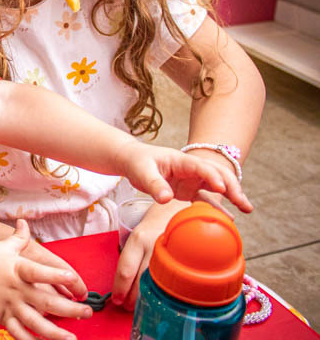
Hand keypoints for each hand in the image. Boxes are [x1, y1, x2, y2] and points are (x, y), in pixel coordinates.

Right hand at [0, 220, 91, 339]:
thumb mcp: (3, 247)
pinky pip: (19, 334)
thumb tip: (24, 221)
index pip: (39, 272)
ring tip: (73, 338)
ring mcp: (11, 307)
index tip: (74, 280)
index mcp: (18, 270)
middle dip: (69, 309)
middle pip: (45, 302)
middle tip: (87, 312)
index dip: (56, 276)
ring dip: (55, 333)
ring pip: (35, 323)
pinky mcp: (5, 319)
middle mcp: (17, 290)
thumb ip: (19, 237)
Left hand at [110, 200, 186, 309]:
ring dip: (145, 299)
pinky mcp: (183, 259)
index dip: (119, 289)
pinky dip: (163, 293)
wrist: (181, 207)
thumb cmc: (157, 222)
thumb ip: (133, 254)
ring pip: (155, 285)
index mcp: (138, 239)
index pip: (125, 270)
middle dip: (130, 298)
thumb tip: (125, 280)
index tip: (116, 299)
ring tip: (140, 305)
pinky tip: (160, 298)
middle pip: (139, 281)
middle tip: (126, 306)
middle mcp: (153, 246)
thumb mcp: (140, 235)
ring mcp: (170, 253)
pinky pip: (172, 282)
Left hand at [117, 143, 251, 212]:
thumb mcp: (142, 171)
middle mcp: (191, 169)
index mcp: (181, 161)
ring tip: (247, 209)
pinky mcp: (189, 190)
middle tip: (243, 202)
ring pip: (218, 186)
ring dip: (232, 195)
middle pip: (218, 174)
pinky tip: (230, 218)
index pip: (202, 167)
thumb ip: (154, 184)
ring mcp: (192, 180)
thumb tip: (166, 199)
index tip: (221, 189)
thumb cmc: (138, 162)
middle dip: (232, 187)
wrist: (132, 160)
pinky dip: (218, 207)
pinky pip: (207, 199)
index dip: (213, 177)